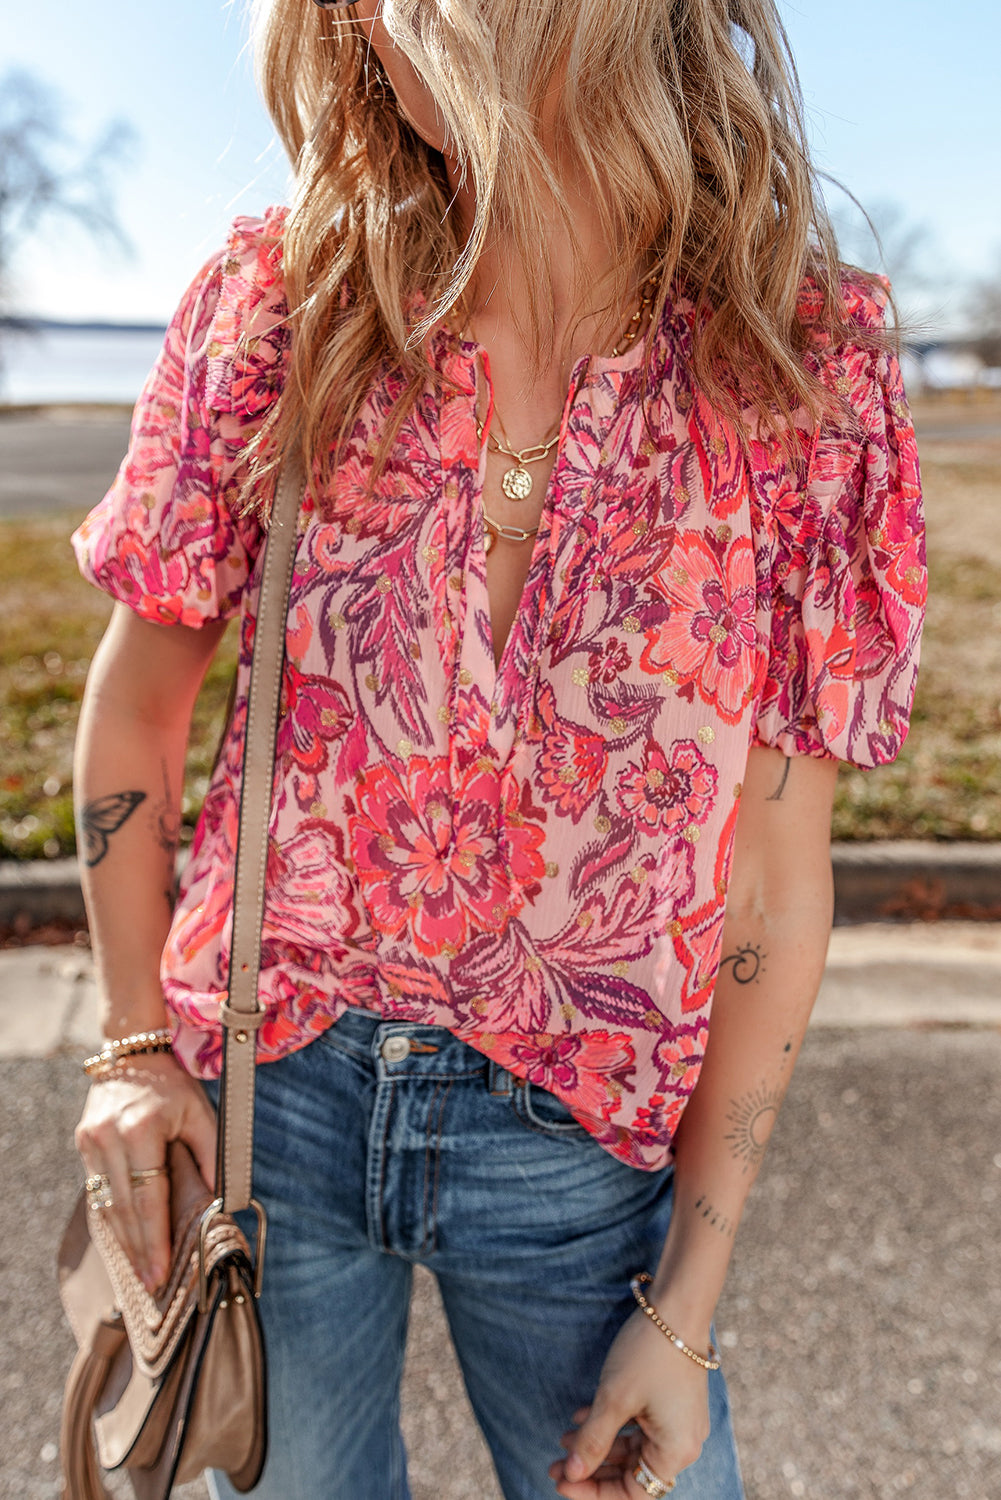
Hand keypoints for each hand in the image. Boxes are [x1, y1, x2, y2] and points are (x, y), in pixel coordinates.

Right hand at [75, 1052, 216, 1292]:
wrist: (132, 1054)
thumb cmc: (173, 1085)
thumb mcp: (201, 1113)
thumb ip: (211, 1155)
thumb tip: (220, 1201)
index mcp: (140, 1129)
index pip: (148, 1197)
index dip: (154, 1238)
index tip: (161, 1271)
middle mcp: (109, 1138)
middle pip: (124, 1208)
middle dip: (138, 1249)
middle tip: (151, 1283)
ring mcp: (91, 1142)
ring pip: (106, 1204)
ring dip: (123, 1240)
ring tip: (140, 1270)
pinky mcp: (83, 1145)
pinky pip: (98, 1191)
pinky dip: (112, 1218)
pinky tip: (125, 1239)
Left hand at [549, 1309, 711, 1496]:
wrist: (678, 1304)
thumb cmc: (648, 1352)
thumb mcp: (614, 1399)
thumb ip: (592, 1442)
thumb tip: (572, 1475)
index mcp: (675, 1451)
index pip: (632, 1493)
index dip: (594, 1493)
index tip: (562, 1484)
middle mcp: (683, 1442)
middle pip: (632, 1473)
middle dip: (592, 1470)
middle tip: (555, 1465)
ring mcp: (679, 1421)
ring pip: (633, 1448)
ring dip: (598, 1445)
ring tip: (563, 1439)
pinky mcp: (672, 1401)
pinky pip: (639, 1425)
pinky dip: (612, 1425)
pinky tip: (582, 1416)